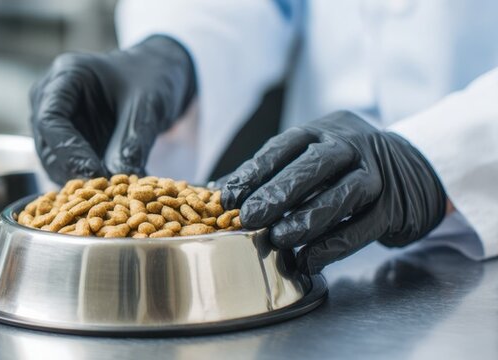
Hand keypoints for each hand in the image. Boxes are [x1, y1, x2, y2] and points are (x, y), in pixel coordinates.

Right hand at [29, 35, 195, 182]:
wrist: (158, 75)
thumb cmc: (152, 78)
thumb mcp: (148, 105)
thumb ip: (132, 141)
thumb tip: (123, 183)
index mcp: (66, 76)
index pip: (50, 119)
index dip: (68, 150)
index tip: (95, 173)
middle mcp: (50, 99)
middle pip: (47, 145)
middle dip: (74, 172)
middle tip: (105, 193)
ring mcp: (55, 123)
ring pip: (54, 163)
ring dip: (81, 182)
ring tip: (112, 195)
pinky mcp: (66, 143)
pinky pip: (69, 169)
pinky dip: (88, 183)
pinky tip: (112, 193)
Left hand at [220, 111, 447, 272]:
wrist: (417, 167)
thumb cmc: (346, 165)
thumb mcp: (313, 154)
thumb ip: (273, 171)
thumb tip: (221, 191)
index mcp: (323, 132)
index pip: (284, 146)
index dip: (255, 171)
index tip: (229, 196)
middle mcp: (352, 147)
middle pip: (313, 166)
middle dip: (278, 193)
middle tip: (249, 218)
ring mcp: (377, 175)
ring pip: (343, 195)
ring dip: (308, 219)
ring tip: (278, 239)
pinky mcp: (395, 206)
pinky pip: (364, 227)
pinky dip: (335, 245)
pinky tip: (309, 259)